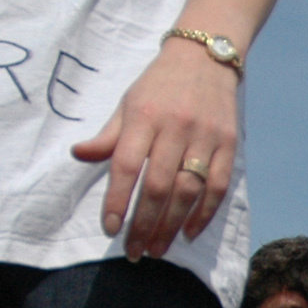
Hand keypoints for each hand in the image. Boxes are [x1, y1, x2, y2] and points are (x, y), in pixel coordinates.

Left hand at [71, 38, 237, 260]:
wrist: (205, 56)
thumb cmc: (160, 85)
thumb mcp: (128, 103)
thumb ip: (108, 135)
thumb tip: (78, 154)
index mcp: (143, 116)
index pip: (126, 165)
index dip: (117, 200)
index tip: (110, 228)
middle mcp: (175, 127)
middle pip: (157, 186)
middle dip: (144, 223)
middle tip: (134, 251)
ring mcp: (204, 136)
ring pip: (187, 190)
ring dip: (170, 225)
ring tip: (157, 248)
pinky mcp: (228, 143)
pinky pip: (217, 186)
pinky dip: (204, 213)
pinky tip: (189, 232)